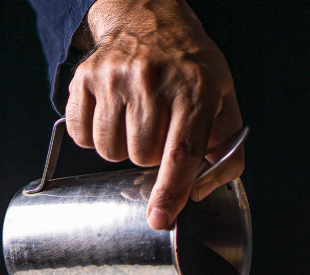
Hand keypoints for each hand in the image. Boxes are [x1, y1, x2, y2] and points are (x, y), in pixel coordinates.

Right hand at [67, 0, 242, 229]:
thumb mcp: (224, 100)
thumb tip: (200, 190)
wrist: (148, 18)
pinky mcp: (86, 77)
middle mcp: (153, 79)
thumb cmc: (190, 68)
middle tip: (158, 130)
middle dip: (150, 157)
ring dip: (122, 148)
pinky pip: (82, 136)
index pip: (180, 152)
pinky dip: (94, 137)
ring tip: (135, 122)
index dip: (170, 191)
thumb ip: (227, 151)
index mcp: (195, 88)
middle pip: (141, 156)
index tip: (160, 219)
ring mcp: (115, 76)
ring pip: (109, 151)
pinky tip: (112, 116)